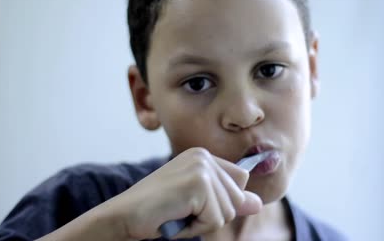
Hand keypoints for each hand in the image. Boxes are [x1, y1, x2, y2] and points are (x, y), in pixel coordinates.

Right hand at [107, 147, 262, 239]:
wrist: (124, 216)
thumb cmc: (157, 211)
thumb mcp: (198, 204)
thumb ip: (228, 200)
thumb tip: (258, 203)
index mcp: (202, 156)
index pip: (241, 178)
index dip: (223, 200)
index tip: (192, 203)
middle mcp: (204, 156)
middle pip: (238, 196)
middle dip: (213, 214)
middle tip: (182, 211)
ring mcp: (201, 168)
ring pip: (230, 210)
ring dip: (203, 223)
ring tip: (178, 214)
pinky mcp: (198, 183)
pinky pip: (216, 219)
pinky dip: (196, 227)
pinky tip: (175, 217)